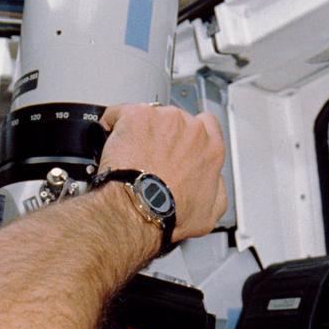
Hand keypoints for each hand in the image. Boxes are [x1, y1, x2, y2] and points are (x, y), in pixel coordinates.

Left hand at [98, 103, 226, 241]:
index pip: (207, 124)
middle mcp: (191, 130)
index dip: (189, 133)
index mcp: (211, 150)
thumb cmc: (168, 215)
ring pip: (150, 116)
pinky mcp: (137, 116)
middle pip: (176, 120)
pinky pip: (120, 113)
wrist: (138, 211)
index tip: (180, 142)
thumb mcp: (209, 214)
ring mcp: (164, 119)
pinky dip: (114, 125)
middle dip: (164, 134)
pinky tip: (112, 143)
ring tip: (131, 155)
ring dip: (141, 130)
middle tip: (150, 156)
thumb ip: (216, 189)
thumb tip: (214, 181)